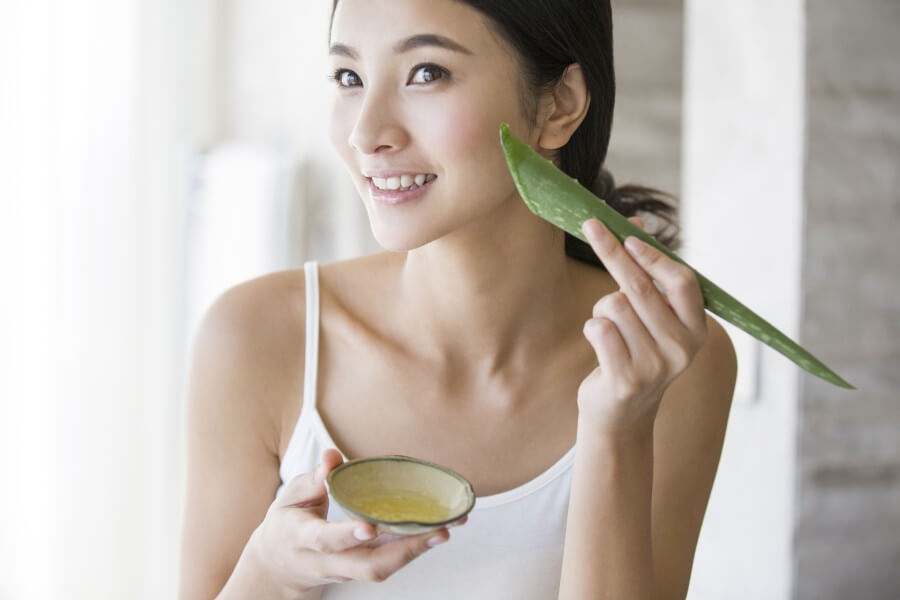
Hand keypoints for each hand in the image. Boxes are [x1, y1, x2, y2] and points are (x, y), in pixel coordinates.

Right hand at [238, 449, 460, 596]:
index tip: (370, 526)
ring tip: (446, 529)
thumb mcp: (289, 498)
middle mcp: (328, 561)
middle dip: (405, 552)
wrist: (279, 566)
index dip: (347, 535)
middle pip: (368, 567)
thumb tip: (333, 456)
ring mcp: (347, 570)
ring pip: (382, 569)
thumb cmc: (287, 524)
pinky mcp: (361, 568)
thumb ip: (312, 479)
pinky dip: (414, 547)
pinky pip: (389, 562)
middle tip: (437, 532)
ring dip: (417, 551)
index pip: (326, 541)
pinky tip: (437, 530)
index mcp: (303, 539)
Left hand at [577, 217, 707, 439]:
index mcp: (696, 329)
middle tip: (590, 225)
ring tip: (609, 329)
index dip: (655, 256)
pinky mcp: (626, 380)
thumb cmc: (635, 353)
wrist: (622, 415)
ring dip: (601, 309)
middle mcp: (682, 348)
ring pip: (613, 305)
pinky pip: (598, 329)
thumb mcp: (651, 317)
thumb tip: (635, 222)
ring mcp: (656, 366)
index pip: (683, 281)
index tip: (629, 235)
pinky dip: (591, 328)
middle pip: (640, 287)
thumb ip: (648, 275)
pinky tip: (601, 346)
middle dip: (611, 252)